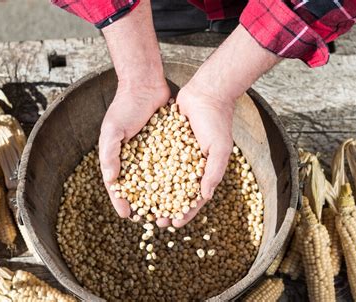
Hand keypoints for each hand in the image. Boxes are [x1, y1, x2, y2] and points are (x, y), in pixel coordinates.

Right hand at [99, 81, 169, 217]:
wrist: (145, 84)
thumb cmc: (124, 106)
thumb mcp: (112, 130)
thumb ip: (109, 154)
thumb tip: (112, 180)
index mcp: (118, 157)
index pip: (118, 185)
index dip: (121, 201)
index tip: (128, 216)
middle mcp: (135, 158)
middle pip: (140, 187)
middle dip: (146, 204)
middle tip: (153, 219)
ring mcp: (152, 153)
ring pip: (158, 179)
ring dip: (163, 195)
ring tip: (171, 209)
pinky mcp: (167, 145)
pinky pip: (172, 164)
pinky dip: (176, 177)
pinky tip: (184, 189)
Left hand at [158, 25, 280, 226]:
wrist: (206, 93)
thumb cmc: (217, 122)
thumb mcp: (220, 150)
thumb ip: (213, 173)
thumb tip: (205, 197)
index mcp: (204, 170)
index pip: (194, 198)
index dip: (185, 212)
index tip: (174, 224)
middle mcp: (189, 165)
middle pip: (175, 192)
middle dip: (166, 206)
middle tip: (153, 220)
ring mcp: (176, 154)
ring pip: (162, 178)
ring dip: (153, 193)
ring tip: (142, 205)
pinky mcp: (165, 142)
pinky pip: (154, 159)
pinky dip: (146, 170)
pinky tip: (135, 180)